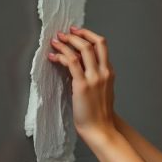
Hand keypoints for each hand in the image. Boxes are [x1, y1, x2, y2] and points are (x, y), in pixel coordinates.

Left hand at [47, 25, 116, 141]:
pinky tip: (53, 56)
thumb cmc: (99, 114)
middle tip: (64, 33)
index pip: (102, 45)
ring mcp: (94, 78)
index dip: (88, 35)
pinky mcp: (82, 85)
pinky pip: (71, 63)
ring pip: (83, 50)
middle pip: (94, 43)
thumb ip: (95, 77)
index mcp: (109, 72)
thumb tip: (79, 67)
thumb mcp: (102, 91)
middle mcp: (104, 72)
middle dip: (78, 34)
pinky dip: (61, 56)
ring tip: (56, 41)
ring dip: (67, 42)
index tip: (77, 32)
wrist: (100, 129)